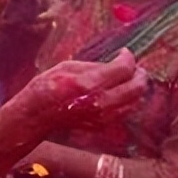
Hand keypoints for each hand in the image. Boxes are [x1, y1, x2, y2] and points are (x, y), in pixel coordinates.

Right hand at [30, 50, 146, 129]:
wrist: (38, 114)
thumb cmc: (47, 86)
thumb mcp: (67, 67)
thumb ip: (95, 66)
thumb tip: (116, 62)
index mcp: (89, 83)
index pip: (124, 68)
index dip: (128, 57)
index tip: (125, 52)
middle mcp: (101, 102)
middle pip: (137, 87)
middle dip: (139, 74)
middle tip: (134, 66)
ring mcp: (104, 116)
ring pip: (136, 100)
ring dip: (135, 87)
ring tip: (127, 79)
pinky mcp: (104, 124)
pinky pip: (126, 110)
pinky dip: (127, 99)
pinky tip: (118, 92)